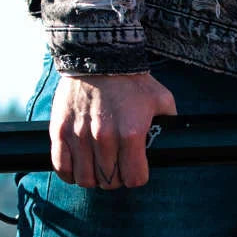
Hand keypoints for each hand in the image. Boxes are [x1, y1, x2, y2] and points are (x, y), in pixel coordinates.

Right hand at [49, 73, 176, 189]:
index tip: (135, 170)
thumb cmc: (132, 81)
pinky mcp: (60, 130)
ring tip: (98, 167)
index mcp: (131, 134)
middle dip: (116, 179)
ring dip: (94, 177)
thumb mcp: (161, 100)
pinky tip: (79, 167)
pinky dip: (70, 173)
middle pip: (110, 181)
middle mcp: (104, 138)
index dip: (137, 177)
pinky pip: (62, 166)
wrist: (98, 55)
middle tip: (117, 167)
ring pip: (86, 179)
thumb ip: (170, 123)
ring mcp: (79, 135)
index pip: (134, 178)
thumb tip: (176, 141)